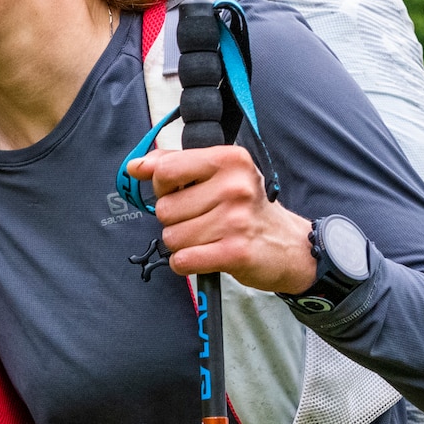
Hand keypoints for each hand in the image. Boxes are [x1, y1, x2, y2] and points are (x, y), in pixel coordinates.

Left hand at [126, 144, 316, 292]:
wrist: (289, 245)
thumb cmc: (246, 208)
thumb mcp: (218, 175)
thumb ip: (174, 164)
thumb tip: (134, 166)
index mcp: (229, 160)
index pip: (166, 170)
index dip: (163, 187)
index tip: (181, 192)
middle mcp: (235, 187)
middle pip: (164, 209)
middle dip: (175, 220)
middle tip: (203, 220)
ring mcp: (236, 220)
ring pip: (171, 238)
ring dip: (183, 244)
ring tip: (208, 238)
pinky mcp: (235, 252)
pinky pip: (182, 260)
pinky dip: (186, 263)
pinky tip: (205, 255)